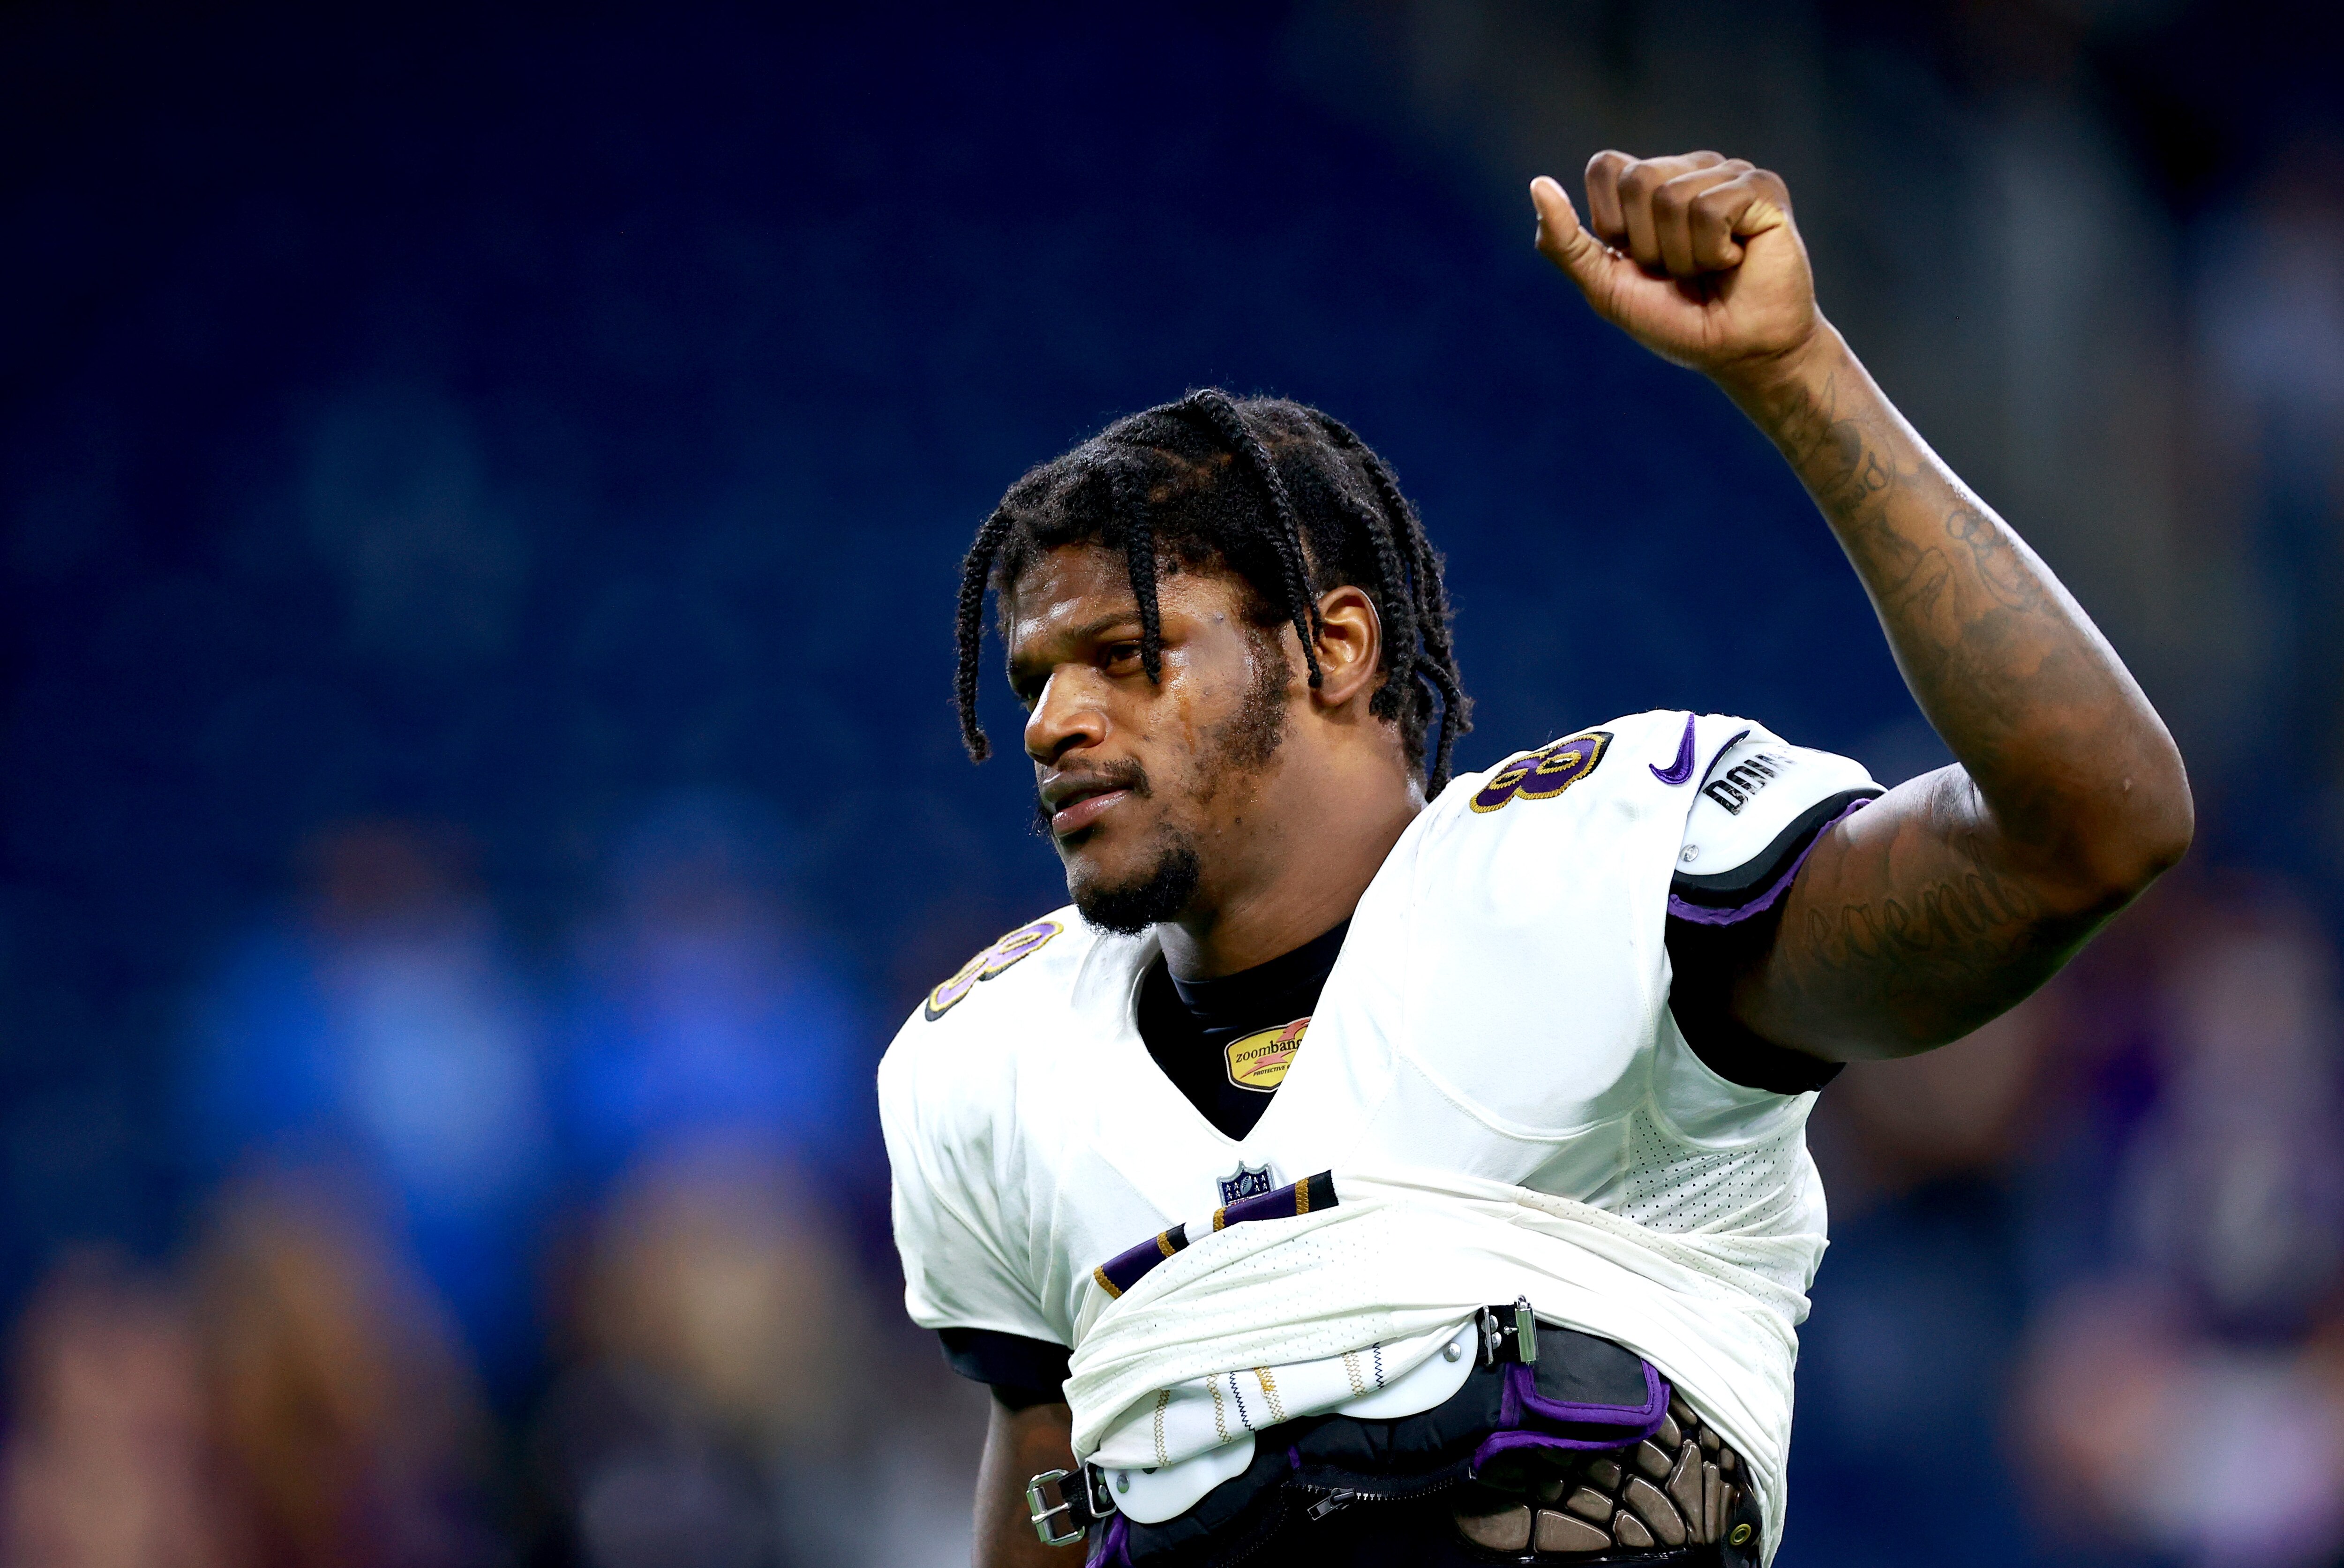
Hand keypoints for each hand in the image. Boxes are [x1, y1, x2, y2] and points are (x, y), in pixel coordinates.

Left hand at [1531, 152, 1818, 387]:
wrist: (1738, 351)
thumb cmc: (1676, 321)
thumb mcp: (1605, 286)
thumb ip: (1566, 242)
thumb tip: (1537, 185)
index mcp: (1648, 185)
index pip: (1605, 167)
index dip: (1611, 222)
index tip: (1637, 258)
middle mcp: (1687, 169)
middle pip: (1637, 179)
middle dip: (1648, 244)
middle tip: (1678, 271)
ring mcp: (1727, 174)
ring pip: (1672, 197)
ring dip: (1683, 255)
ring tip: (1709, 269)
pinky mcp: (1762, 188)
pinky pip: (1711, 209)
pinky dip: (1713, 252)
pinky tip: (1735, 260)